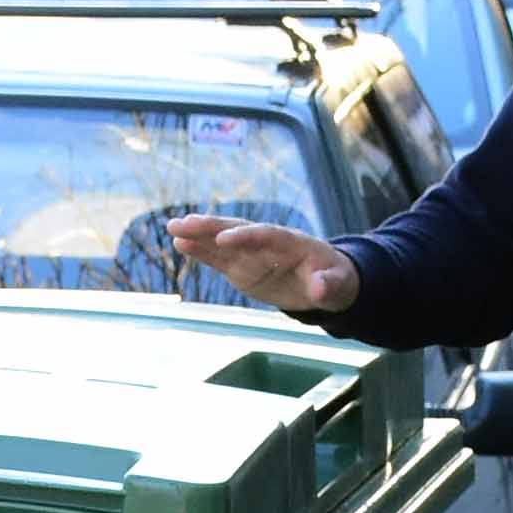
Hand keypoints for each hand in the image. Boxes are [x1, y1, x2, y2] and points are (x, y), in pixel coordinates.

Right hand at [161, 214, 352, 314]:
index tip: (224, 239)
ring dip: (198, 234)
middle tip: (183, 223)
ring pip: (221, 241)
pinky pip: (218, 257)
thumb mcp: (339, 285)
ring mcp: (251, 253)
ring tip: (173, 227)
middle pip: (237, 230)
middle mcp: (266, 243)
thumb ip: (330, 285)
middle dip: (211, 227)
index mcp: (291, 242)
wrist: (326, 282)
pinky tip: (179, 243)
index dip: (245, 236)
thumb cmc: (335, 281)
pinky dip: (200, 250)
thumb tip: (321, 288)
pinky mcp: (241, 266)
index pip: (265, 235)